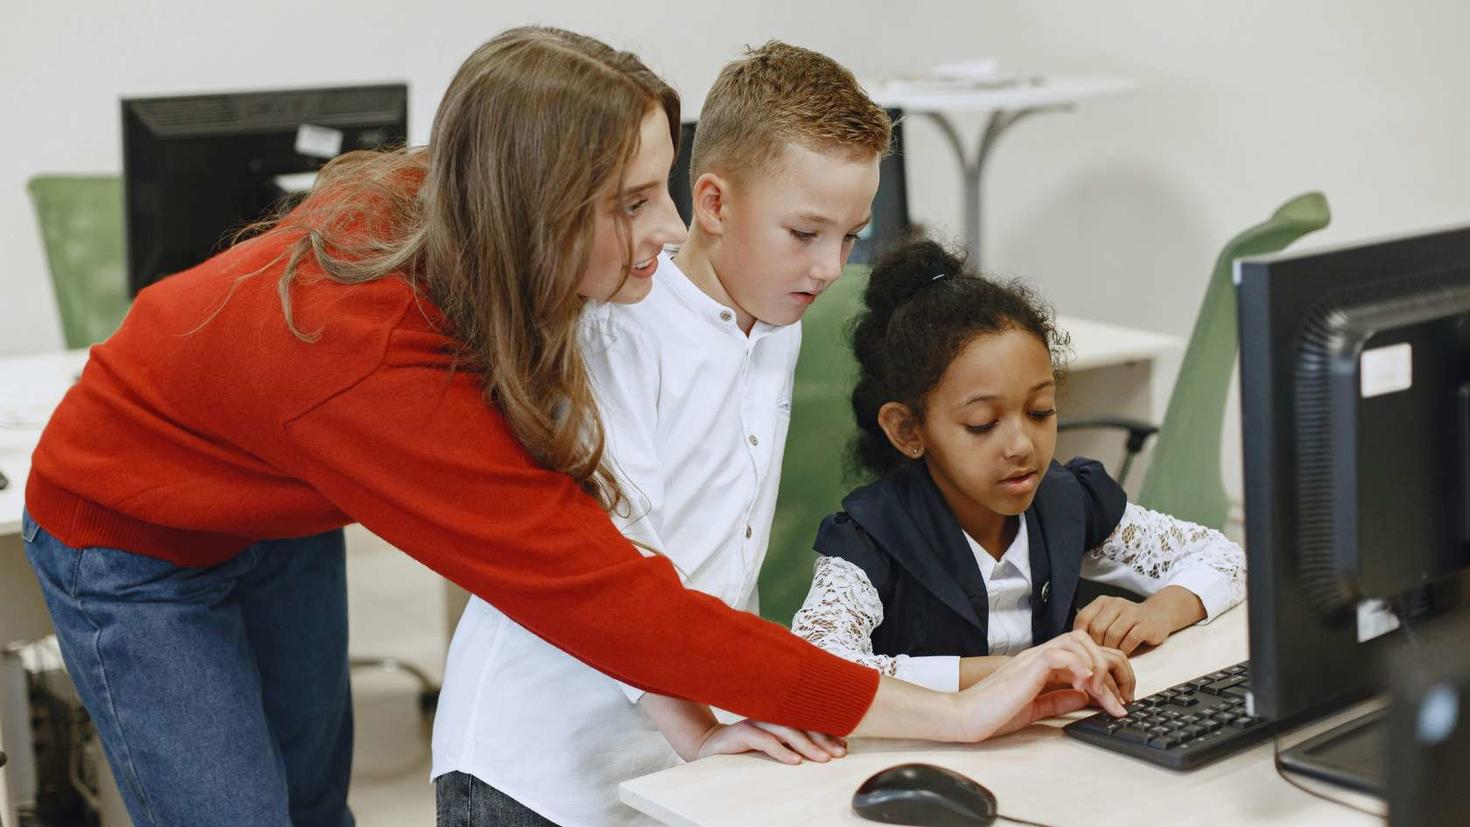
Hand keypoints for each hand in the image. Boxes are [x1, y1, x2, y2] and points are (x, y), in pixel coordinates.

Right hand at [695, 720, 847, 764]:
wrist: (711, 745)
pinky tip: (795, 762)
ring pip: (787, 731)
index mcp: (780, 714)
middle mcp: (770, 714)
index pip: (808, 721)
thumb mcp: (773, 741)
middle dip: (823, 739)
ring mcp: (757, 721)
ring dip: (807, 746)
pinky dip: (782, 751)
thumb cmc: (746, 744)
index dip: (827, 733)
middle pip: (802, 724)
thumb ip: (793, 741)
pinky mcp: (743, 731)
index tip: (843, 746)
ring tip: (822, 759)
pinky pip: (766, 740)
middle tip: (839, 753)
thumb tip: (826, 749)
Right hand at [953, 629, 1128, 741]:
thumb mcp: (1035, 709)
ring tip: (1101, 693)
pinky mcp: (1028, 666)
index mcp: (1042, 665)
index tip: (1115, 702)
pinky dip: (1079, 666)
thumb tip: (1086, 697)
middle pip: (1087, 639)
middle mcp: (1040, 655)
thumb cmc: (993, 713)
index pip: (1083, 653)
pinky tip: (1084, 687)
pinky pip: (1060, 653)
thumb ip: (1059, 699)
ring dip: (1098, 665)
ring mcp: (1034, 658)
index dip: (1106, 674)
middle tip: (1119, 697)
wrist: (966, 716)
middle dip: (1111, 665)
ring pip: (1078, 640)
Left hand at [1075, 590, 1199, 654]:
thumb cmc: (1127, 623)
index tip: (1084, 649)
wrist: (1158, 615)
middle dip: (1096, 646)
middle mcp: (1115, 604)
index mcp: (1102, 602)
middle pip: (1097, 628)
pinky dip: (1124, 651)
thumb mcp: (1108, 619)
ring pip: (1112, 635)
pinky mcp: (1145, 624)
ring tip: (1111, 657)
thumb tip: (1075, 647)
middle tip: (1099, 657)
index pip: (1082, 618)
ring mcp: (1131, 613)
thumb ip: (1093, 628)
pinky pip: (1129, 640)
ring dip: (1111, 650)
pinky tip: (1124, 655)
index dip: (1081, 637)